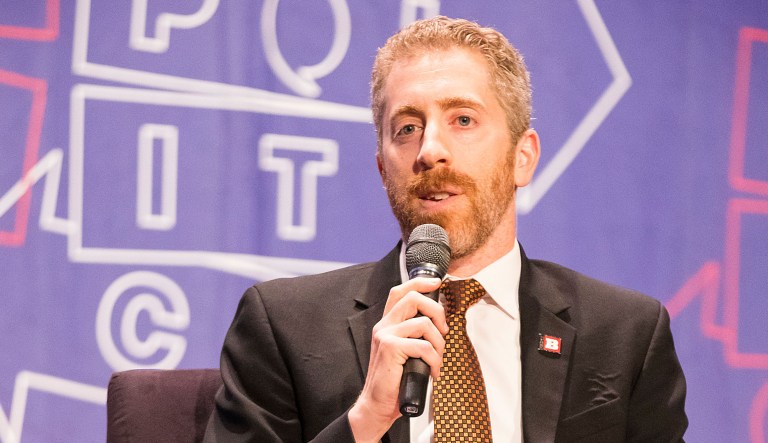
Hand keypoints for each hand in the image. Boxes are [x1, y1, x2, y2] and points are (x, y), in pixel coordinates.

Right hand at [348, 277, 447, 441]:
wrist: (377, 405)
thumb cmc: (395, 381)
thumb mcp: (405, 352)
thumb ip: (415, 336)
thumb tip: (439, 323)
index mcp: (387, 324)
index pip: (400, 292)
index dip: (420, 283)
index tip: (437, 283)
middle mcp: (384, 326)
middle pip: (413, 298)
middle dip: (437, 311)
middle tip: (444, 331)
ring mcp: (385, 336)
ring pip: (424, 324)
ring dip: (439, 343)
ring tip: (437, 359)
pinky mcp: (390, 348)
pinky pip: (424, 346)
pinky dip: (435, 360)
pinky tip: (433, 372)